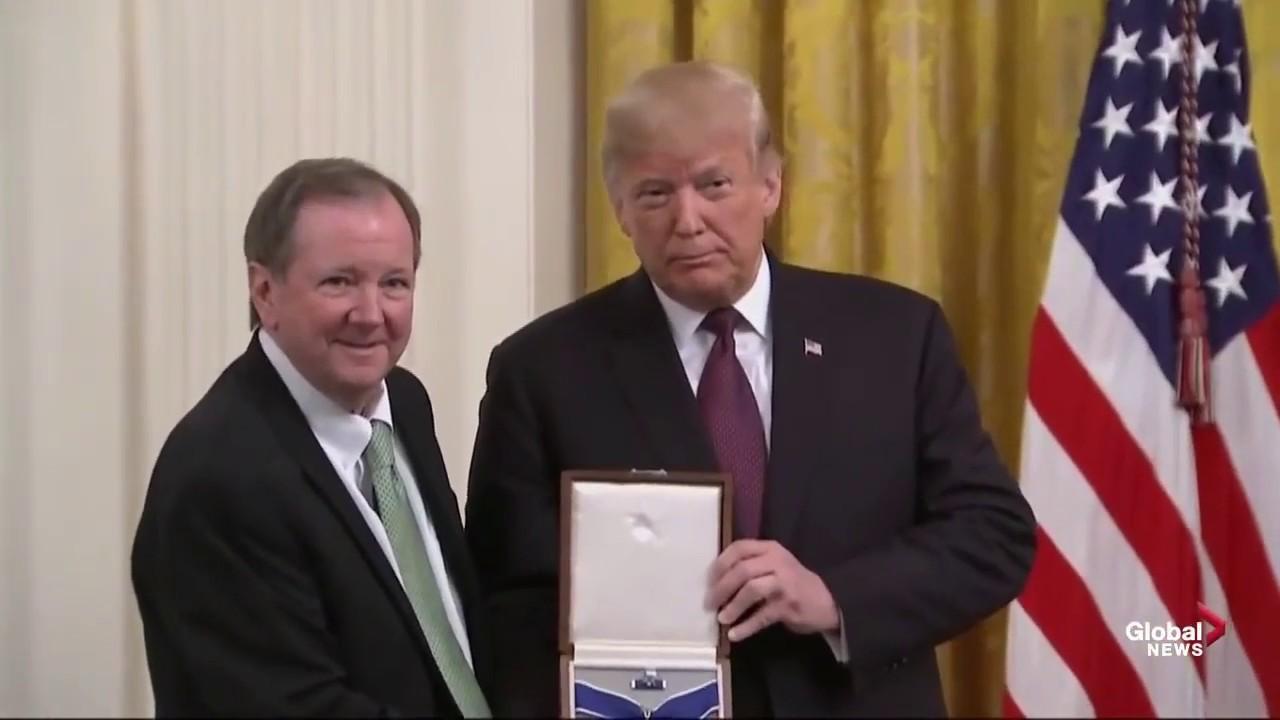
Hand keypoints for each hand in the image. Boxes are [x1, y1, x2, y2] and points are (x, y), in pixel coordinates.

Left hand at [706, 539, 838, 641]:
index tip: (709, 579)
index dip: (721, 563)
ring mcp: (784, 584)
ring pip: (751, 590)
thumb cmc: (794, 582)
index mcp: (770, 549)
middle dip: (721, 588)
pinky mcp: (788, 606)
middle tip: (710, 603)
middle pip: (742, 570)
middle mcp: (777, 562)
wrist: (827, 601)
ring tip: (721, 619)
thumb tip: (717, 580)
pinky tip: (735, 634)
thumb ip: (753, 564)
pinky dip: (746, 627)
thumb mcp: (776, 564)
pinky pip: (761, 616)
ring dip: (733, 606)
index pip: (739, 547)